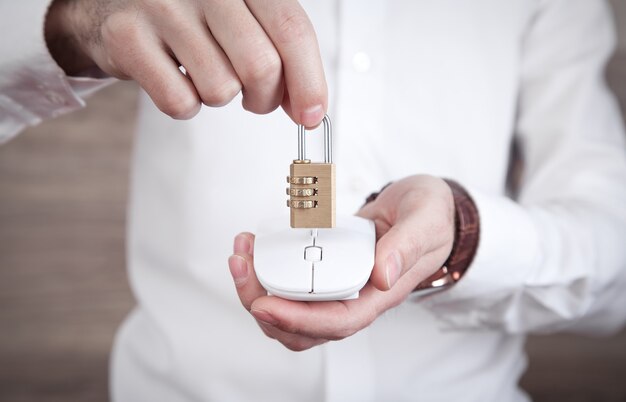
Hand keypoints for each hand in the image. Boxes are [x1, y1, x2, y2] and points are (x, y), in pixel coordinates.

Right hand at [45, 0, 326, 124]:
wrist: (114, 3)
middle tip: (254, 98)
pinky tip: (175, 79)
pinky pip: (179, 101)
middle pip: (261, 67)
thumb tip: (307, 109)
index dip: (308, 81)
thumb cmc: (191, 15)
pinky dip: (184, 105)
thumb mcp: (243, 18)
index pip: (291, 29)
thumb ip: (280, 55)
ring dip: (219, 96)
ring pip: (221, 89)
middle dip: (264, 98)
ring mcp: (162, 6)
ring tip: (201, 72)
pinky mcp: (127, 36)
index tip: (311, 116)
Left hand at [228, 175, 454, 350]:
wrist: (427, 210)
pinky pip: (291, 284)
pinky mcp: (326, 270)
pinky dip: (266, 271)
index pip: (338, 322)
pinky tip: (256, 247)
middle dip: (263, 304)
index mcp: (381, 294)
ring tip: (242, 255)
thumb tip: (381, 275)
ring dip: (257, 289)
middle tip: (241, 267)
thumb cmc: (431, 218)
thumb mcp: (425, 221)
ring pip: (290, 310)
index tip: (264, 303)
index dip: (298, 320)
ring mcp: (339, 286)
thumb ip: (406, 246)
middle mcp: (356, 297)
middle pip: (303, 327)